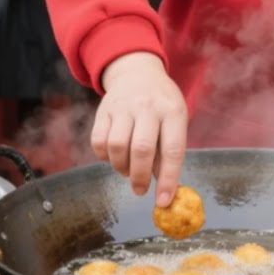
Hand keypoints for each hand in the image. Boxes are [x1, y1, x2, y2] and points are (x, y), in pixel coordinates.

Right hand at [94, 52, 187, 206]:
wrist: (137, 72)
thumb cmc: (162, 106)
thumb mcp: (175, 121)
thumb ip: (168, 153)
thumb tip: (165, 191)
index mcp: (173, 111)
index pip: (173, 150)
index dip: (168, 179)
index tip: (163, 202)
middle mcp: (148, 107)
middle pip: (141, 149)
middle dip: (140, 177)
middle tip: (140, 190)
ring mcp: (123, 106)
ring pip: (116, 146)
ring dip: (121, 167)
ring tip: (128, 169)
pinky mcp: (103, 110)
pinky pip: (98, 141)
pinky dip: (104, 157)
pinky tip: (114, 156)